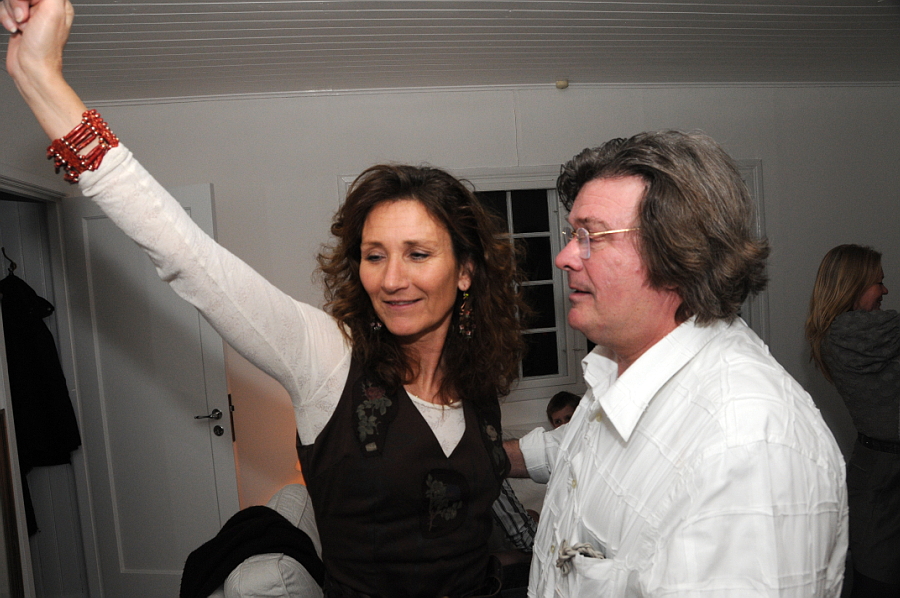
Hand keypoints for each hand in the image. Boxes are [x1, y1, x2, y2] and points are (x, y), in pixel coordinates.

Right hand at [2, 0, 84, 140]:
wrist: (31, 68)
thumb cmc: (44, 48)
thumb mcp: (53, 11)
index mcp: (59, 3)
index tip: (31, 6)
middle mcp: (45, 6)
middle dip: (17, 3)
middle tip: (26, 19)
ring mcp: (31, 13)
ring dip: (10, 12)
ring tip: (22, 26)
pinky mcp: (18, 19)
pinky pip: (3, 8)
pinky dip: (5, 18)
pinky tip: (15, 29)